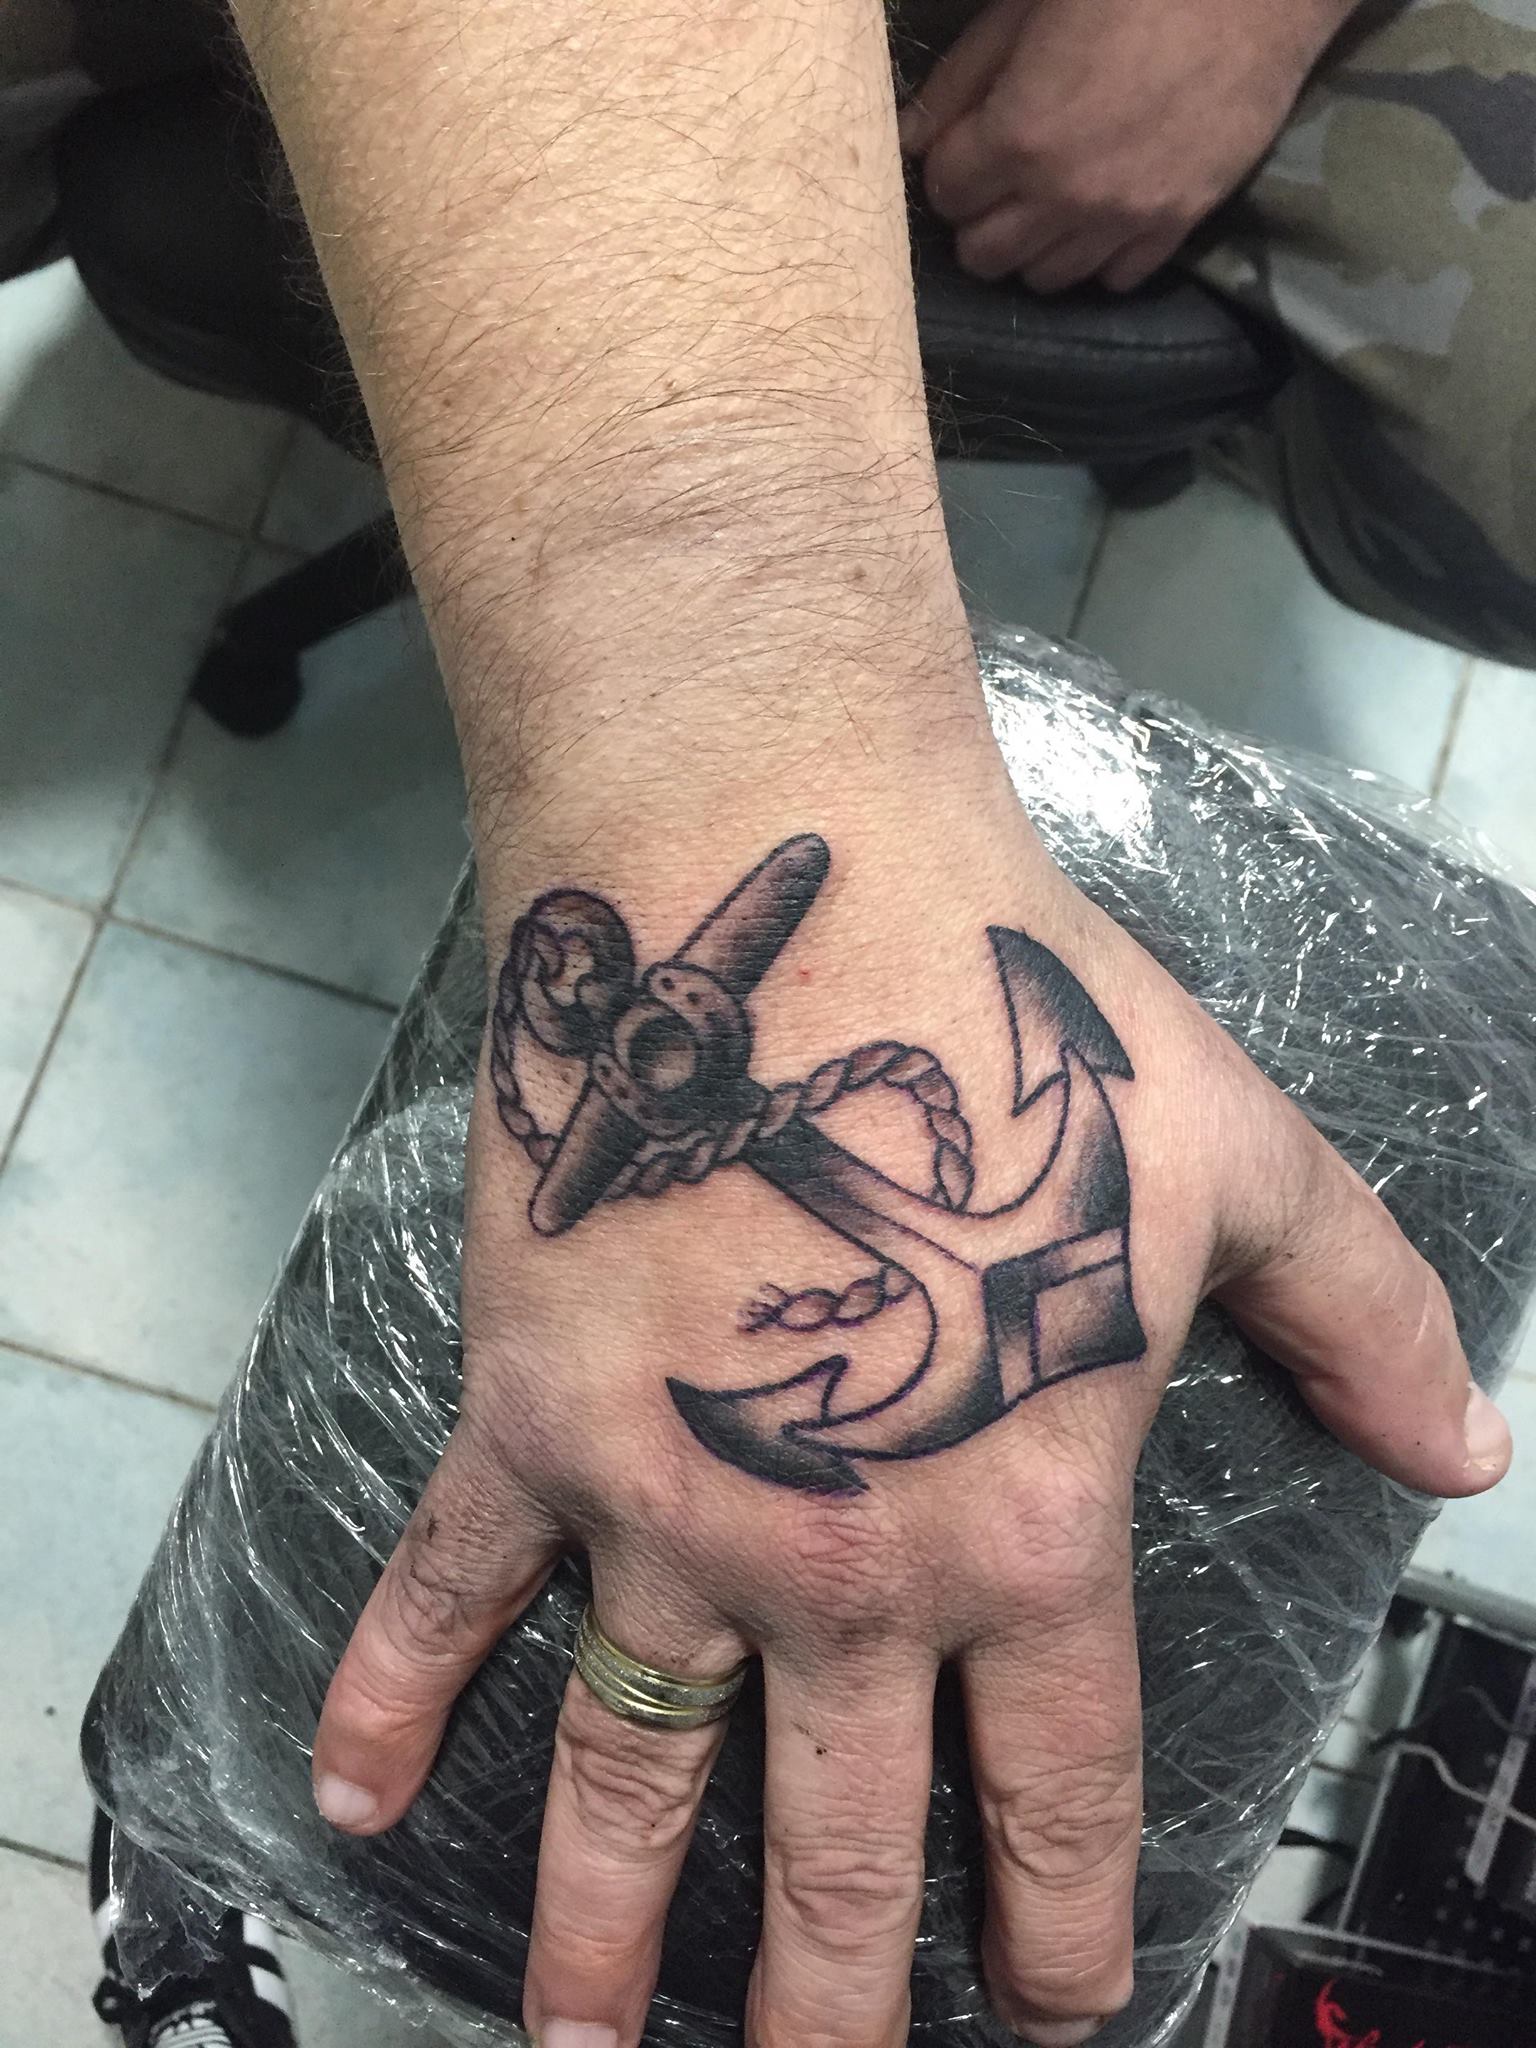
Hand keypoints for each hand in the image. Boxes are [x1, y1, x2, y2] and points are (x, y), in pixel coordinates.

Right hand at [307, 800, 1507, 2047]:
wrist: (789, 911)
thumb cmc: (1010, 1027)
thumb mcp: (1242, 1165)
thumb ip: (1365, 1315)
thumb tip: (1460, 1444)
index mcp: (1023, 1527)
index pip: (1057, 1793)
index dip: (1065, 1926)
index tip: (1055, 2007)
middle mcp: (842, 1567)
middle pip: (835, 1844)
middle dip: (831, 1997)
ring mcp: (668, 1510)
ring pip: (631, 1773)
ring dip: (601, 1931)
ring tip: (580, 2046)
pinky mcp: (536, 1423)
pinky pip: (450, 1589)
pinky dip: (394, 1693)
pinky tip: (350, 1790)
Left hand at [899, 0, 1353, 291]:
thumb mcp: (1027, 8)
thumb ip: (963, 79)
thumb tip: (912, 137)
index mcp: (1018, 135)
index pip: (945, 194)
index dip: (951, 167)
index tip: (969, 143)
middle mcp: (1063, 197)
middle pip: (984, 255)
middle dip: (981, 219)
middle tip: (1001, 179)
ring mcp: (1123, 220)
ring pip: (1044, 279)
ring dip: (1035, 244)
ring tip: (1051, 197)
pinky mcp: (1177, 225)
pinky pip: (1114, 278)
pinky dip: (1099, 256)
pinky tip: (1103, 212)